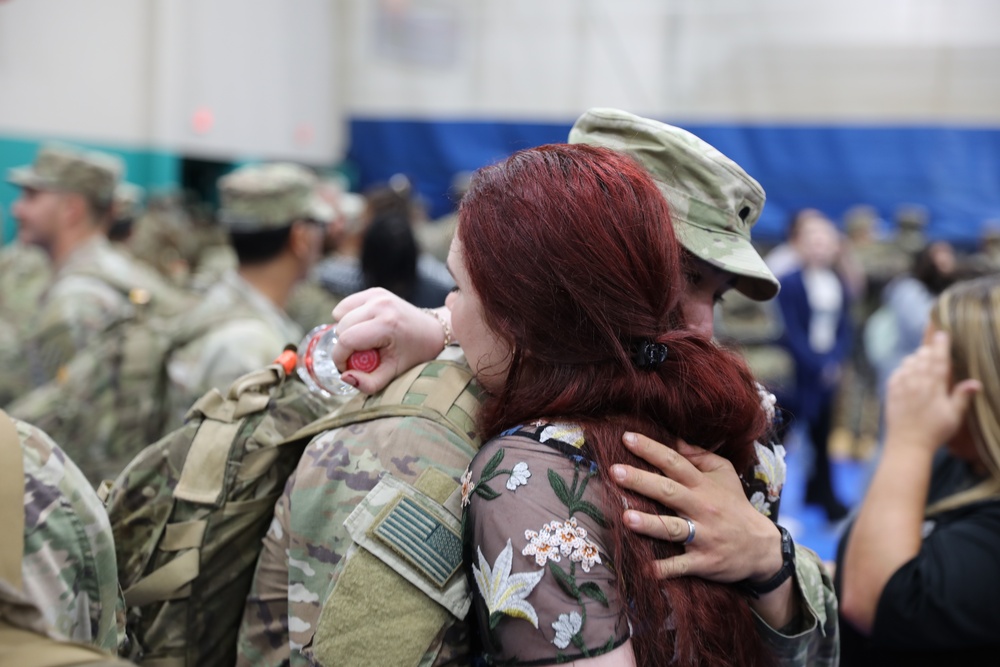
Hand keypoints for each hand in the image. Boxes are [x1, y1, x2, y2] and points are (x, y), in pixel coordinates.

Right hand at [330, 288, 447, 393]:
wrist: (432, 331)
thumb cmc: (414, 354)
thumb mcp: (394, 374)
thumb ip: (369, 383)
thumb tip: (344, 376)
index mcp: (388, 324)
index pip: (347, 340)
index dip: (340, 358)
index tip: (347, 368)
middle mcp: (381, 304)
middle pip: (341, 328)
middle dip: (345, 347)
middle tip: (361, 356)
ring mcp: (377, 295)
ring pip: (339, 315)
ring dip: (346, 332)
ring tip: (365, 341)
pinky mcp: (374, 291)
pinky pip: (345, 306)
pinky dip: (348, 318)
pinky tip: (365, 328)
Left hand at [610, 433, 782, 583]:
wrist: (761, 547)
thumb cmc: (735, 505)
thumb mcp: (725, 473)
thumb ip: (700, 456)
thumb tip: (674, 440)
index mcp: (703, 485)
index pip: (674, 462)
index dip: (651, 449)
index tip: (627, 438)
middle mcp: (701, 507)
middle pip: (668, 491)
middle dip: (641, 481)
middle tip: (615, 472)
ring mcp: (703, 536)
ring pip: (674, 528)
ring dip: (650, 524)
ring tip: (627, 518)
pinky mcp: (704, 561)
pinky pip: (682, 565)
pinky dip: (665, 569)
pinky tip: (646, 569)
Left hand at [884, 331, 979, 453]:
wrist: (907, 444)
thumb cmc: (935, 432)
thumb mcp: (954, 416)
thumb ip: (962, 397)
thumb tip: (976, 382)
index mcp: (934, 386)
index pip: (939, 360)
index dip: (941, 345)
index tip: (942, 333)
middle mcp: (916, 382)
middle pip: (922, 357)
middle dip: (928, 350)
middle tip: (934, 349)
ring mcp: (902, 386)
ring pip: (908, 362)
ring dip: (916, 358)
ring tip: (922, 359)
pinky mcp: (890, 392)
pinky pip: (896, 372)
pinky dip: (903, 368)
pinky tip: (908, 372)